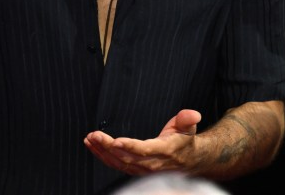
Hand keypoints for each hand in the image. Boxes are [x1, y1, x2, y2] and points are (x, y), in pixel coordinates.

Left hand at [83, 108, 201, 175]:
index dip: (129, 146)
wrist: (188, 160)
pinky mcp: (135, 170)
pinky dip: (103, 157)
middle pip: (127, 158)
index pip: (145, 150)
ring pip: (119, 163)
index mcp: (165, 151)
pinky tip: (93, 146)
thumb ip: (188, 119)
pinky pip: (117, 165)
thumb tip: (193, 114)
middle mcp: (152, 163)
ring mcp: (143, 169)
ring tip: (90, 139)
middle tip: (94, 136)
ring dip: (102, 152)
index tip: (115, 141)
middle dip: (108, 147)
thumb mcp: (189, 126)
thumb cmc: (185, 140)